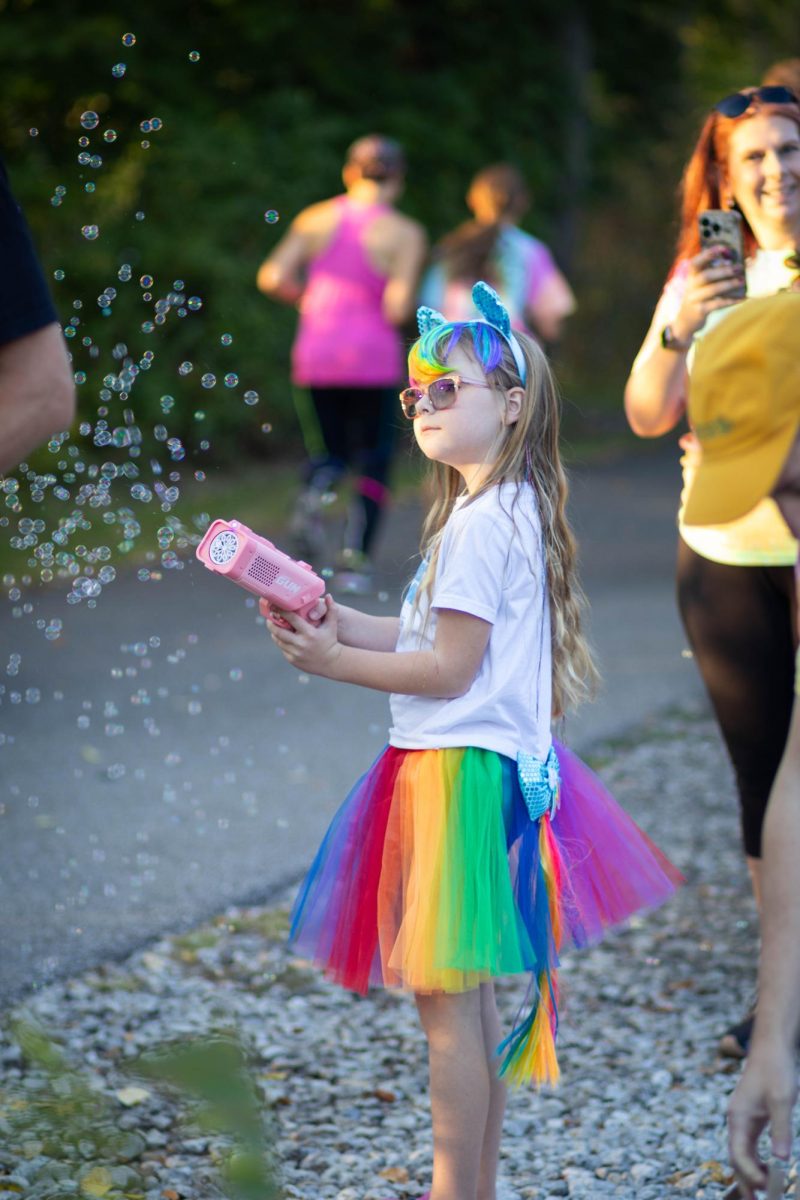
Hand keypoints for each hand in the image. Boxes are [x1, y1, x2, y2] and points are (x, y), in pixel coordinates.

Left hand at [260, 594, 341, 676]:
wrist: (331, 662)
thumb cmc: (331, 641)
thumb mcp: (332, 625)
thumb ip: (331, 609)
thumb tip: (329, 595)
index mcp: (309, 633)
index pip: (291, 619)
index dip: (281, 611)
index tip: (275, 606)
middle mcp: (301, 643)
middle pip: (279, 631)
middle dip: (271, 623)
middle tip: (269, 617)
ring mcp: (296, 653)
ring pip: (279, 640)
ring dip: (274, 633)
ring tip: (273, 626)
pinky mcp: (292, 659)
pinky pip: (282, 649)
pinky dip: (281, 642)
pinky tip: (281, 637)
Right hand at [673, 246, 746, 340]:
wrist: (686, 320)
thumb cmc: (700, 297)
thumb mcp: (701, 284)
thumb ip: (714, 273)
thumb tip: (736, 264)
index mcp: (691, 276)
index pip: (696, 262)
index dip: (708, 254)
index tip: (723, 248)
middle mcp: (690, 286)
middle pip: (705, 276)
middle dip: (723, 271)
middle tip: (738, 267)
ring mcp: (694, 299)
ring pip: (712, 290)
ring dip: (729, 284)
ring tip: (742, 280)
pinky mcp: (700, 311)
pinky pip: (717, 304)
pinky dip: (732, 300)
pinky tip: (743, 298)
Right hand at [728, 1037, 796, 1197]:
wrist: (772, 1048)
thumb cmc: (775, 1070)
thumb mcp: (782, 1101)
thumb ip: (780, 1131)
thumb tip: (781, 1160)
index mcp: (738, 1117)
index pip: (739, 1154)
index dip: (751, 1174)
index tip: (767, 1188)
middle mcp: (737, 1120)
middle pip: (736, 1157)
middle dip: (747, 1181)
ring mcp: (743, 1118)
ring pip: (742, 1152)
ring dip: (752, 1172)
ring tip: (767, 1190)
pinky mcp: (751, 1116)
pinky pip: (749, 1144)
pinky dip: (757, 1159)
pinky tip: (770, 1167)